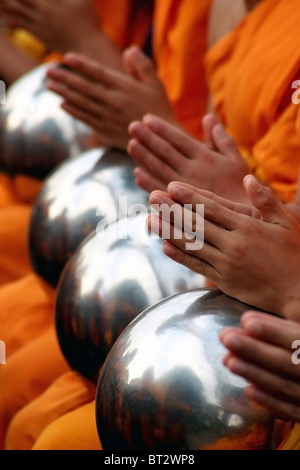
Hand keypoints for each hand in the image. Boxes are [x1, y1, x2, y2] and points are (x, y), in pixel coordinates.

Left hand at [0, 0, 106, 56]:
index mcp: (51, 1)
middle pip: (18, 0)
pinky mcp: (38, 33)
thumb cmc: (89, 23)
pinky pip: (19, 22)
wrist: (86, 47)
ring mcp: (38, 22)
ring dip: (6, 4)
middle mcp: (42, 10)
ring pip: (15, 9)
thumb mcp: (82, 0)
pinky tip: (3, 16)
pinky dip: (9, 16)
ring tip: (0, 2)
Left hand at [46, 47, 176, 149]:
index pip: (99, 73)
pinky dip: (74, 111)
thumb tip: (129, 50)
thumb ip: (143, 67)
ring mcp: (108, 118)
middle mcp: (114, 102)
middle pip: (85, 88)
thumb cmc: (159, 110)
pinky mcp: (106, 131)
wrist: (160, 141)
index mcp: (125, 89)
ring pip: (82, 104)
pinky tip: (63, 104)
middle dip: (65, 78)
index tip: (66, 57)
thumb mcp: (156, 85)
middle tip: (48, 70)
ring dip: (64, 93)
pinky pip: (86, 119)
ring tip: (49, 85)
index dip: (82, 65)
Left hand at [128, 114, 248, 202]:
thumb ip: (221, 140)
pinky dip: (148, 182)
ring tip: (131, 145)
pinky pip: (162, 191)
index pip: (179, 139)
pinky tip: (137, 174)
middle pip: (166, 152)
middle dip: (148, 138)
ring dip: (144, 157)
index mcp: (206, 158)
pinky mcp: (181, 204)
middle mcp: (194, 171)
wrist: (242, 217)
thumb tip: (208, 117)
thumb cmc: (239, 186)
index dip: (162, 128)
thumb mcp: (236, 160)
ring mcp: (185, 188)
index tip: (147, 119)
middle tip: (132, 126)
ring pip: (160, 170)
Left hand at [148, 175, 299, 319]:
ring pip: (192, 244)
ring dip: (168, 231)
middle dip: (172, 209)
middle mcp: (234, 244)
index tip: (171, 186)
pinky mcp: (224, 281)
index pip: (212, 207)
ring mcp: (227, 264)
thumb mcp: (288, 222)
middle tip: (152, 197)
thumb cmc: (296, 254)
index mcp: (248, 226)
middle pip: (196, 223)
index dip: (189, 196)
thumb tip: (248, 179)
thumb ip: (266, 201)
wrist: (299, 293)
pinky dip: (181, 257)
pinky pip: (198, 266)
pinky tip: (165, 247)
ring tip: (149, 220)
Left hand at [220, 311, 299, 422]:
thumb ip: (283, 333)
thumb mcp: (299, 338)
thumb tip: (247, 326)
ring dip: (254, 373)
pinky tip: (249, 390)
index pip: (296, 338)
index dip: (273, 330)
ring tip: (229, 361)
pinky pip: (290, 411)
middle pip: (285, 362)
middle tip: (226, 338)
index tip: (246, 321)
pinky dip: (269, 401)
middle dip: (254, 349)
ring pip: (283, 386)